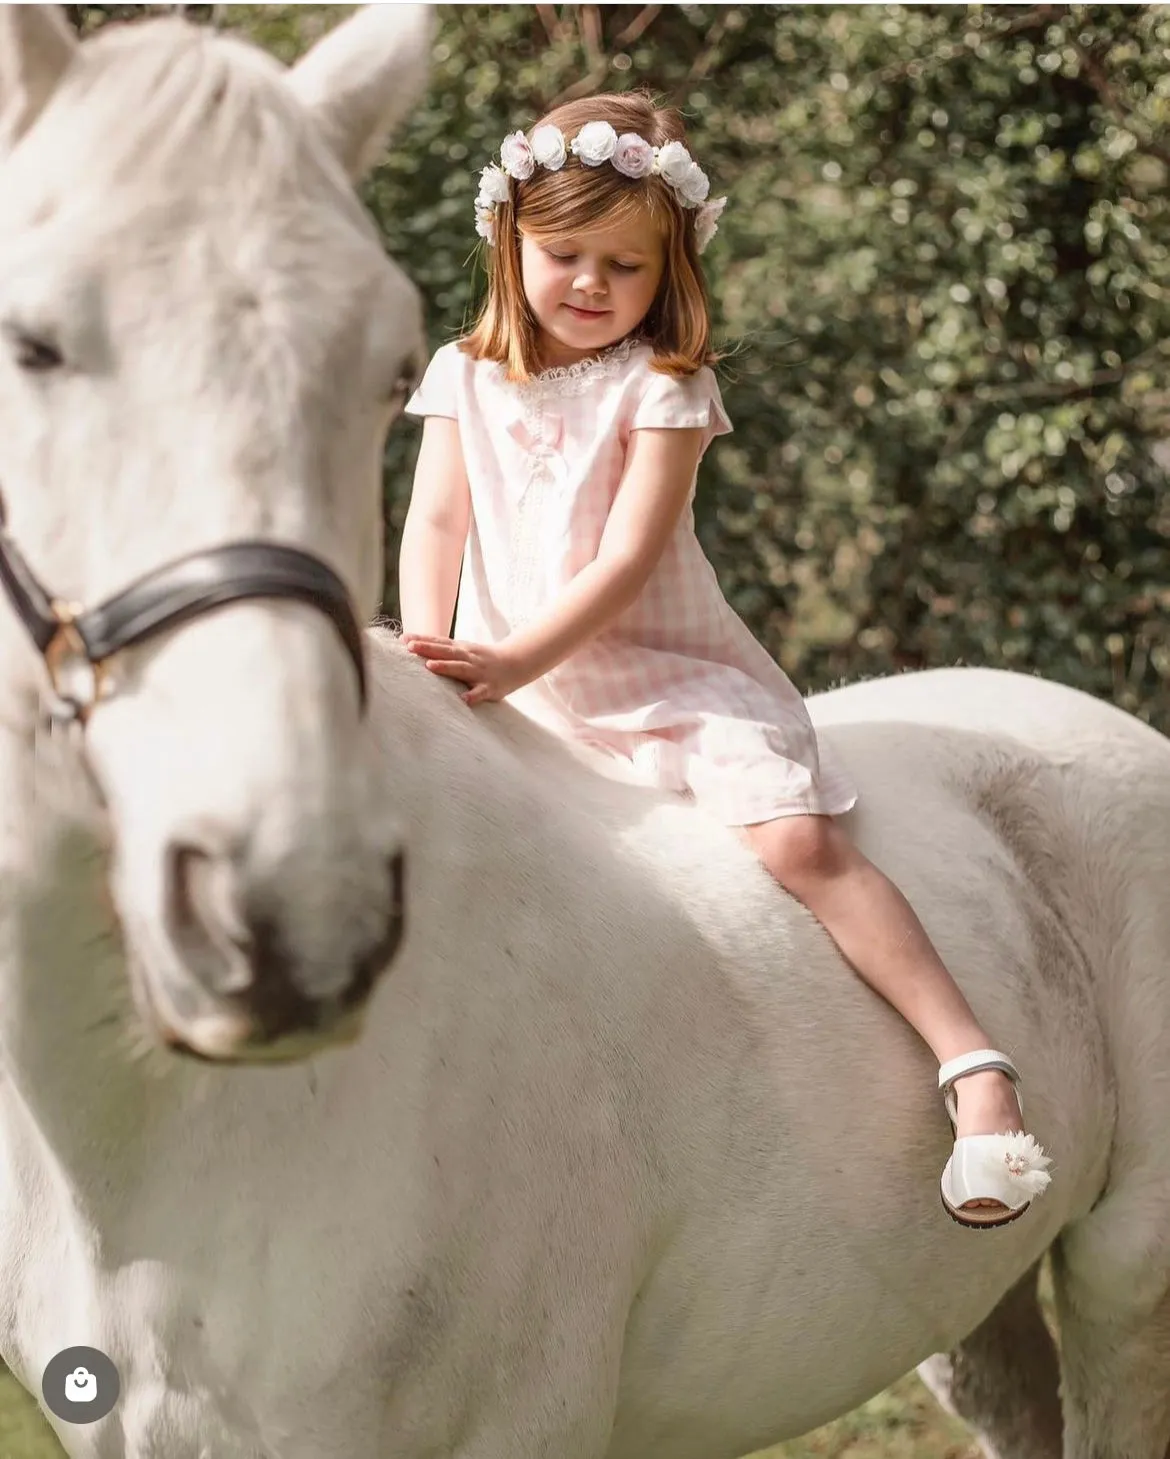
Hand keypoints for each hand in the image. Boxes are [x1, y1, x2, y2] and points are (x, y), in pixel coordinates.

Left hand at [401, 634, 532, 705]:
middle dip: (428, 649)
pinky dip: (473, 696)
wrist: (516, 662)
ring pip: (460, 668)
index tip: (403, 638)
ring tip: (429, 666)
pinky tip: (464, 700)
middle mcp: (468, 657)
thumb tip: (414, 646)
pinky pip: (480, 692)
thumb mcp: (463, 651)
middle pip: (446, 652)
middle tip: (410, 647)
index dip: (422, 640)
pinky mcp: (490, 687)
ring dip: (445, 667)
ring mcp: (479, 671)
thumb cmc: (482, 659)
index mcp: (460, 649)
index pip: (438, 642)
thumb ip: (443, 650)